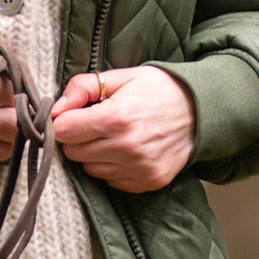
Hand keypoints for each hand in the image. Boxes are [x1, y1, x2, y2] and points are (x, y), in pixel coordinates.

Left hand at [52, 64, 196, 195]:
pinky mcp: (148, 181)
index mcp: (116, 117)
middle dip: (78, 137)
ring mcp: (139, 168)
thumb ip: (83, 88)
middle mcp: (127, 147)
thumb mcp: (122, 76)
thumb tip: (56, 109)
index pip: (64, 131)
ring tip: (113, 137)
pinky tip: (126, 150)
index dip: (65, 121)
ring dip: (94, 154)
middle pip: (73, 152)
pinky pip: (111, 181)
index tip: (75, 115)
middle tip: (96, 124)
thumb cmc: (160, 89)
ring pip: (90, 169)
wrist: (201, 111)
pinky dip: (112, 168)